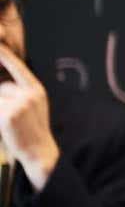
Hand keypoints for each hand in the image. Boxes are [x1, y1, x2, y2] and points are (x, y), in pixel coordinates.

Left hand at [0, 44, 59, 188]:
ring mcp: (19, 105)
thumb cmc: (33, 128)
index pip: (18, 67)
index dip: (6, 55)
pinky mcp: (8, 116)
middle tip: (12, 115)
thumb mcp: (33, 105)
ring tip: (10, 122)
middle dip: (2, 99)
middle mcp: (29, 94)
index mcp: (36, 90)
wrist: (39, 151)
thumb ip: (20, 91)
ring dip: (0, 109)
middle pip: (2, 87)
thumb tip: (3, 85)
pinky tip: (7, 127)